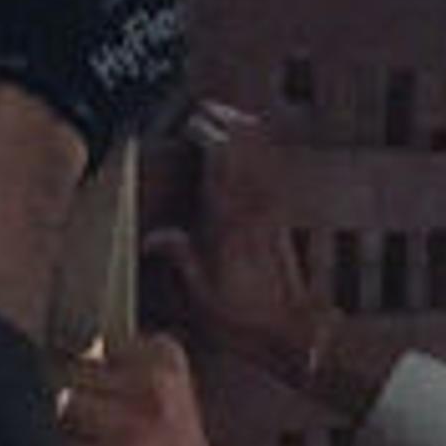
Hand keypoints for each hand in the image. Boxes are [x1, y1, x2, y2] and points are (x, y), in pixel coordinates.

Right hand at [152, 108, 318, 378]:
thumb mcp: (200, 294)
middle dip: (221, 120)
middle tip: (199, 112)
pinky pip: (272, 167)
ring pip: (261, 150)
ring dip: (241, 129)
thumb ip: (178, 258)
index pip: (220, 155)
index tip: (186, 122)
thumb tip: (153, 238)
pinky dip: (258, 149)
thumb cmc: (245, 319)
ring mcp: (272, 206)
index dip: (204, 131)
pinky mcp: (282, 215)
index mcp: (231, 218)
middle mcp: (255, 205)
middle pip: (243, 142)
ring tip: (220, 117)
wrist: (292, 332)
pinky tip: (248, 145)